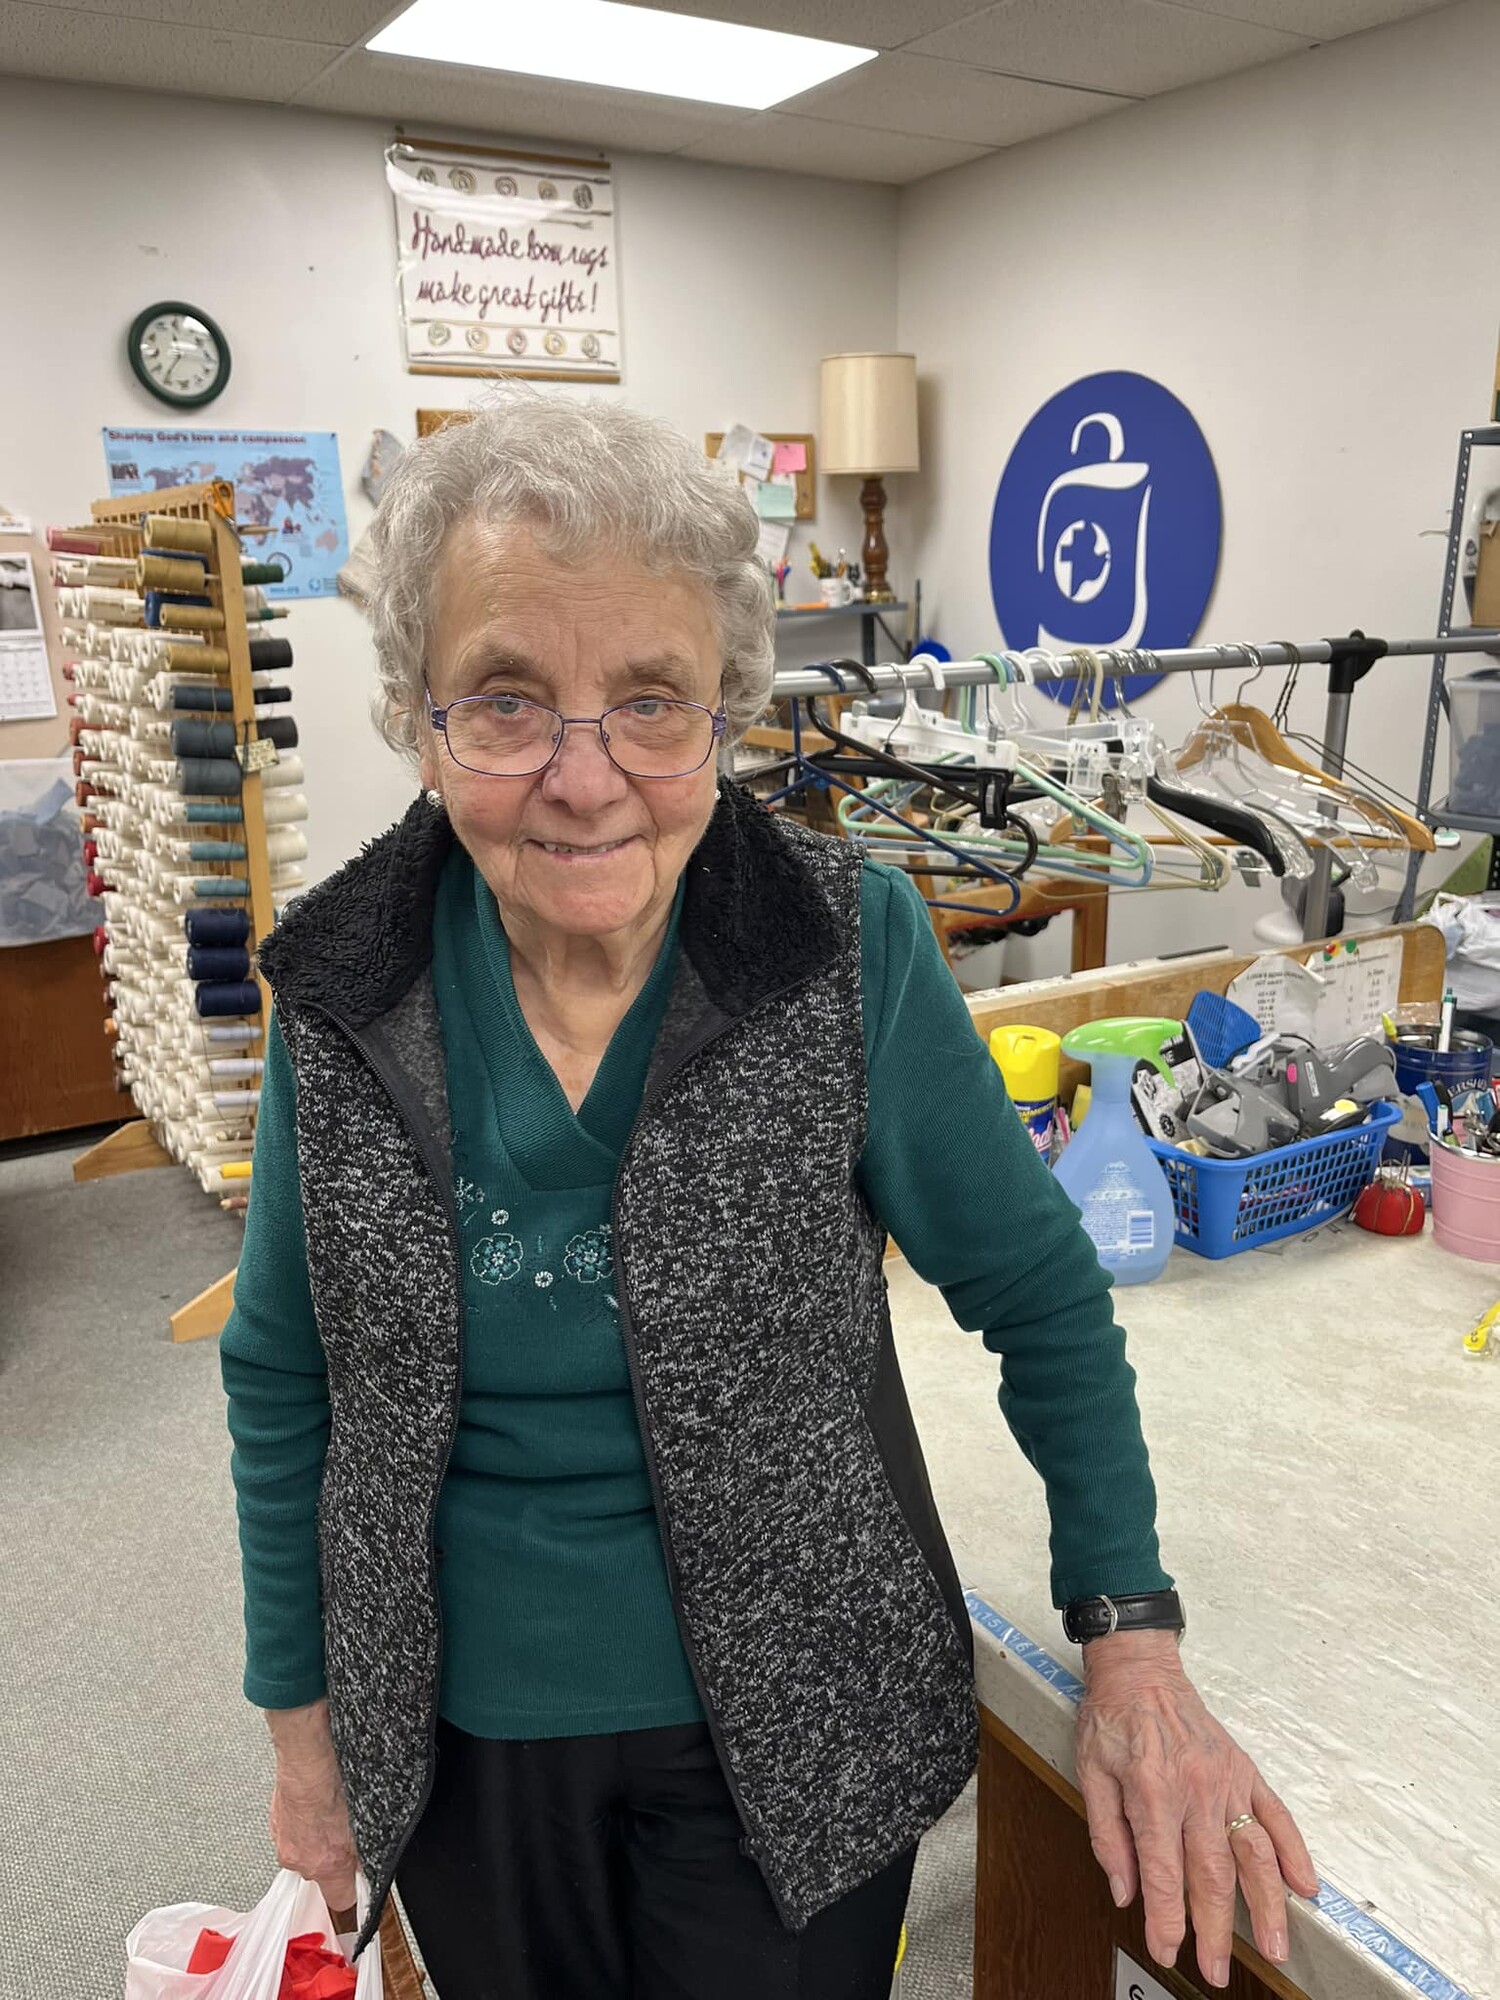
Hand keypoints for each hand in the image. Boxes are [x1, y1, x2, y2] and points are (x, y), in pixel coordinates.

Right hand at [264, 1699, 359, 1913]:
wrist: (308, 1753)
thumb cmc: (337, 1781)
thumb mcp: (368, 1821)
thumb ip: (366, 1851)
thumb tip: (366, 1863)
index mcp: (325, 1866)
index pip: (340, 1902)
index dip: (351, 1897)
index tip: (357, 1893)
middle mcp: (299, 1860)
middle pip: (320, 1872)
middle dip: (332, 1856)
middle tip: (346, 1831)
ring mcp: (283, 1839)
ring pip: (305, 1848)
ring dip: (316, 1835)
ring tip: (329, 1809)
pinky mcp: (274, 1820)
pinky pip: (292, 1828)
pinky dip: (303, 1819)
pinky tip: (315, 1798)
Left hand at [1074, 1631, 1318, 1989]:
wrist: (1139, 1669)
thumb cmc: (1111, 1718)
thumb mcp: (1091, 1774)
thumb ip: (1108, 1838)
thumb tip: (1126, 1892)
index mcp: (1152, 1792)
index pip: (1164, 1873)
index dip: (1167, 1920)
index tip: (1168, 1951)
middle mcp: (1195, 1789)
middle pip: (1213, 1874)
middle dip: (1217, 1930)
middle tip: (1216, 1969)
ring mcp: (1226, 1780)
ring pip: (1254, 1853)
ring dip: (1268, 1905)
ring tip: (1275, 1945)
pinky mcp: (1245, 1770)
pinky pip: (1277, 1816)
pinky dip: (1294, 1852)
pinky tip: (1305, 1886)